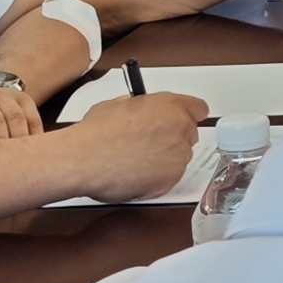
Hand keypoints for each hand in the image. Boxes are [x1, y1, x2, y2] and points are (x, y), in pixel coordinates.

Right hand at [55, 90, 206, 200]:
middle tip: (151, 143)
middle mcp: (180, 128)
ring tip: (138, 160)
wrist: (83, 159)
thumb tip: (145, 111)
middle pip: (190, 134)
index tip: (180, 121)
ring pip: (181, 156)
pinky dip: (158, 177)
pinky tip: (137, 172)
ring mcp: (178, 155)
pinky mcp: (171, 179)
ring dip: (166, 158)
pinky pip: (171, 177)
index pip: (198, 108)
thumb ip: (144, 106)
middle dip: (174, 138)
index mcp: (170, 105)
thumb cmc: (95, 133)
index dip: (186, 116)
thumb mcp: (120, 104)